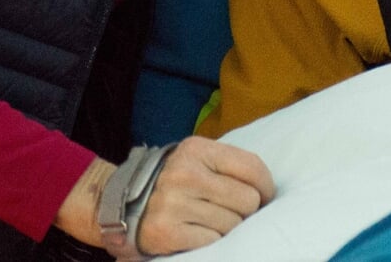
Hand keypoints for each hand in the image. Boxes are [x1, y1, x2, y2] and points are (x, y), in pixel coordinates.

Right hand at [135, 137, 275, 254]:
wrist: (122, 204)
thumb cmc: (174, 182)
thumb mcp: (197, 160)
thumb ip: (229, 166)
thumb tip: (268, 194)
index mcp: (196, 149)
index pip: (252, 167)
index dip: (266, 187)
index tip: (264, 197)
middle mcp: (184, 173)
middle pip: (247, 199)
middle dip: (244, 210)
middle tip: (229, 211)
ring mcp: (173, 203)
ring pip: (232, 224)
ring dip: (226, 228)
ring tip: (208, 221)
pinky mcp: (166, 232)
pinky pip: (212, 242)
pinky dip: (209, 241)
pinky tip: (196, 233)